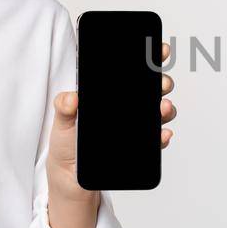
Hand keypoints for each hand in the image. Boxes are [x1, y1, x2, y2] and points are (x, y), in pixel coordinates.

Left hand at [47, 41, 177, 199]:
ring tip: (163, 108)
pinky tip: (163, 134)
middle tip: (162, 82)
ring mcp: (136, 126)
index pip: (132, 72)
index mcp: (109, 95)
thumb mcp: (60, 123)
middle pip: (152, 88)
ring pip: (159, 111)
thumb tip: (71, 97)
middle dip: (162, 82)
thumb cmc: (66, 145)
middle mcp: (127, 107)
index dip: (149, 57)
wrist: (71, 177)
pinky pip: (156, 139)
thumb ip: (63, 108)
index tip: (161, 50)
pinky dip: (162, 136)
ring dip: (166, 108)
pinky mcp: (140, 146)